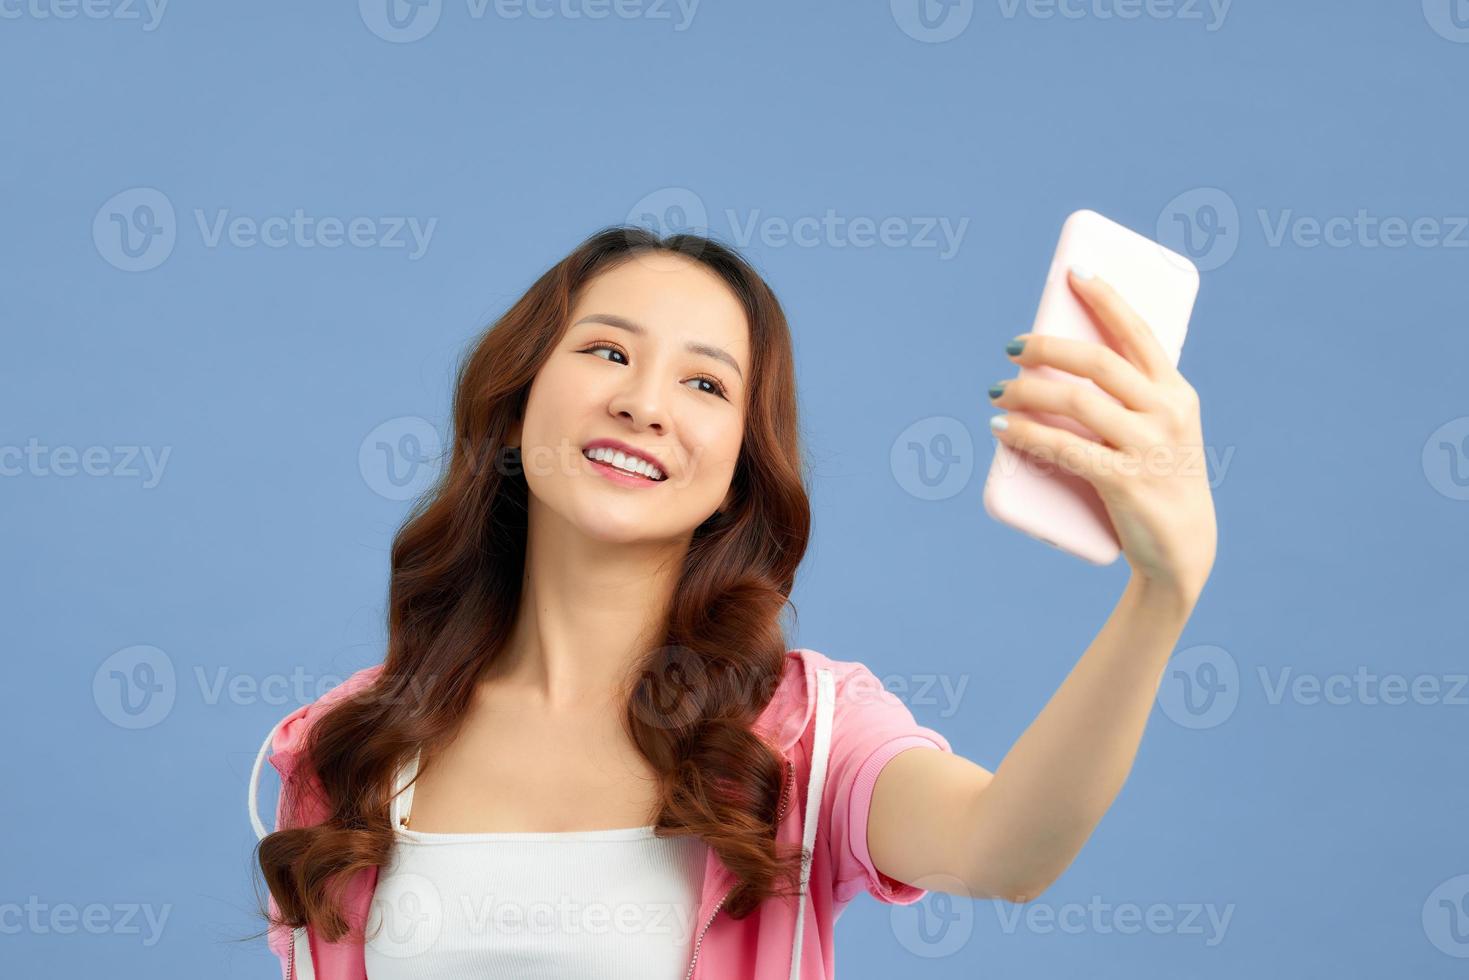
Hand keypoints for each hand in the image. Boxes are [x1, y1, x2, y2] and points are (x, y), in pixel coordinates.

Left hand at [987, 266, 1216, 599]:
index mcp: (1177, 393)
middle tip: (1012, 347)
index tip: (1074, 275)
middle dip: (1049, 348)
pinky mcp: (1125, 483)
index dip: (1106, 299)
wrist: (1183, 552)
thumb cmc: (1158, 482)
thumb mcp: (1159, 432)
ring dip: (1027, 392)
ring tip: (997, 391)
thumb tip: (1062, 368)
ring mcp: (1148, 448)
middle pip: (1098, 363)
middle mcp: (1167, 413)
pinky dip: (1028, 435)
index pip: (1139, 333)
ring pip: (1076, 402)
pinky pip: (1066, 448)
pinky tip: (1003, 428)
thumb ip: (1129, 401)